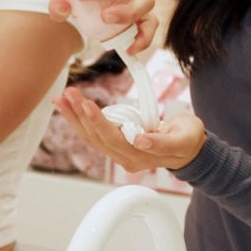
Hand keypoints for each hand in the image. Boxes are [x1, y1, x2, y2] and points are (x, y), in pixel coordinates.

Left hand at [53, 86, 205, 170]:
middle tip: (70, 93)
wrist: (188, 150)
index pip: (114, 139)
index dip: (98, 122)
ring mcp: (118, 153)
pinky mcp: (114, 146)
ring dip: (74, 116)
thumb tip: (140, 141)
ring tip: (61, 97)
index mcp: (141, 156)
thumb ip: (163, 143)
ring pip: (90, 136)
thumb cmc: (188, 140)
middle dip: (81, 113)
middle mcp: (125, 158)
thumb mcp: (185, 138)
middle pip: (97, 136)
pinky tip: (66, 106)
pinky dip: (78, 119)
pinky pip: (91, 134)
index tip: (86, 105)